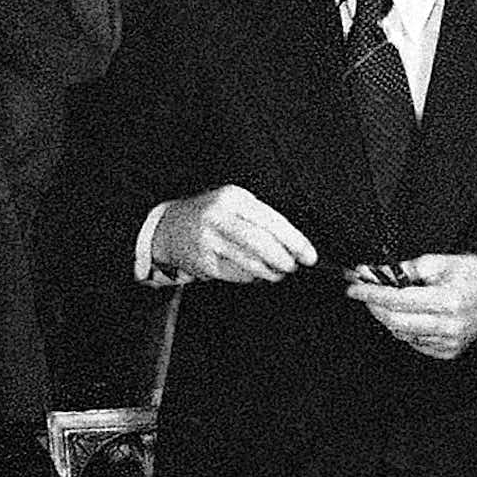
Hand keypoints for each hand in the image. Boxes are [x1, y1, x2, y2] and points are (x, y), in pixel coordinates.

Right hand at [151, 186, 316, 282]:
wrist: (167, 227)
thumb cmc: (210, 215)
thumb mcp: (233, 204)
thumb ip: (261, 219)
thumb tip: (294, 245)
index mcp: (232, 198)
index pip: (272, 221)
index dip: (295, 241)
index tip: (309, 255)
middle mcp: (218, 216)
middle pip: (261, 243)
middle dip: (283, 259)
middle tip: (292, 266)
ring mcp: (208, 240)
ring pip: (250, 262)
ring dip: (270, 272)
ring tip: (276, 272)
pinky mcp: (203, 262)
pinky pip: (237, 274)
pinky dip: (251, 277)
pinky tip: (254, 274)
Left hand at [347, 252, 476, 358]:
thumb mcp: (443, 263)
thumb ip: (407, 269)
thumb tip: (376, 272)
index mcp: (448, 302)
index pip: (397, 300)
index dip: (370, 293)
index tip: (353, 286)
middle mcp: (449, 327)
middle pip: (394, 321)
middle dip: (373, 305)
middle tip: (363, 290)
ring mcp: (450, 343)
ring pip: (401, 333)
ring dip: (387, 315)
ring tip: (386, 298)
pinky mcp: (449, 352)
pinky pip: (414, 342)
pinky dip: (404, 327)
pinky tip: (407, 313)